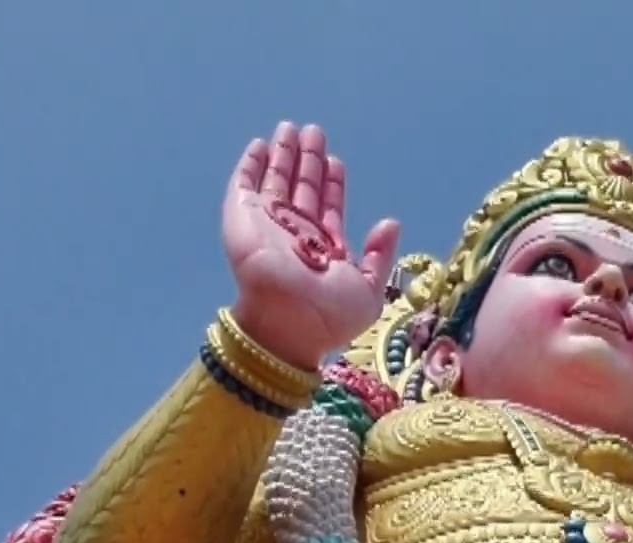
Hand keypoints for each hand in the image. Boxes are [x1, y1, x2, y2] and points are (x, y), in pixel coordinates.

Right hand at [223, 121, 399, 368]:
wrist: (288, 324)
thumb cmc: (330, 316)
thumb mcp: (369, 291)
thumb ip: (380, 257)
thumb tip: (390, 223)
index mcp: (324, 251)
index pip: (327, 208)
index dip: (331, 184)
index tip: (336, 161)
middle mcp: (295, 235)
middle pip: (302, 189)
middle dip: (308, 161)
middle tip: (315, 132)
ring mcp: (267, 226)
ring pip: (276, 182)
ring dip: (283, 155)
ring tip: (291, 127)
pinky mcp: (242, 220)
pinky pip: (244, 186)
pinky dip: (250, 165)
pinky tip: (260, 146)